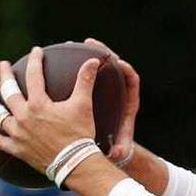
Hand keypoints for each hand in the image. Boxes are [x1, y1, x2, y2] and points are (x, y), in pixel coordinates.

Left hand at [0, 48, 98, 171]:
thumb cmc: (80, 134)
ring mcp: (18, 133)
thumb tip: (92, 60)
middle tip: (2, 66)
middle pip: (9, 92)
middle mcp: (24, 116)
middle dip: (5, 76)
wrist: (75, 163)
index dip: (36, 61)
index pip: (35, 76)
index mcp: (39, 104)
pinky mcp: (18, 149)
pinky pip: (0, 142)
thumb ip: (85, 81)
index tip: (36, 51)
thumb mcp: (84, 105)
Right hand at [83, 37, 140, 162]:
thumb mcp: (119, 149)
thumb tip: (118, 153)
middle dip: (104, 52)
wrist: (113, 147)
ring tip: (75, 44)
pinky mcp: (95, 92)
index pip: (132, 82)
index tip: (120, 62)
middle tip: (90, 42)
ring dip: (89, 54)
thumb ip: (120, 150)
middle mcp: (118, 95)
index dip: (128, 71)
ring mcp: (107, 91)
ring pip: (100, 67)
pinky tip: (63, 58)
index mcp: (128, 104)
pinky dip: (78, 65)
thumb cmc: (117, 147)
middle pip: (115, 68)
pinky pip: (87, 74)